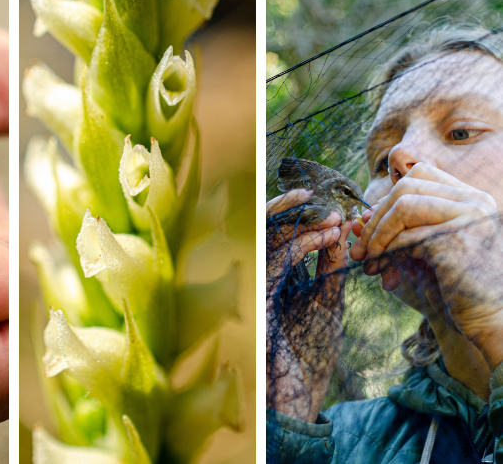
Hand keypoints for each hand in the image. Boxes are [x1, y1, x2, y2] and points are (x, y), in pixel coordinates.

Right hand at [266, 189, 350, 421]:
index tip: (328, 206)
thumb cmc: (310, 355)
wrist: (297, 396)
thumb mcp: (326, 302)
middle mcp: (255, 279)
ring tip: (328, 216)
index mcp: (269, 279)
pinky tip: (323, 239)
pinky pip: (272, 261)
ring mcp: (252, 288)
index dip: (295, 215)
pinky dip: (298, 244)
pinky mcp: (254, 299)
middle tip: (312, 194)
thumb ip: (329, 268)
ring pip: (260, 238)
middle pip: (258, 230)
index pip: (272, 235)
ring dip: (294, 221)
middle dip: (285, 208)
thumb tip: (339, 229)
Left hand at [350, 163, 502, 369]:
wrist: (494, 322)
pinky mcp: (457, 241)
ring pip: (403, 207)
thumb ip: (396, 232)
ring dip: (377, 237)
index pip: (418, 176)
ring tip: (370, 263)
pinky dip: (387, 255)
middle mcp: (475, 202)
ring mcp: (469, 218)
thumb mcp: (424, 252)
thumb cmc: (458, 289)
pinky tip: (385, 277)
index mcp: (471, 199)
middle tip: (361, 249)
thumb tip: (356, 221)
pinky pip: (407, 238)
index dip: (387, 199)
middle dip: (375, 219)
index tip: (371, 227)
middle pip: (406, 187)